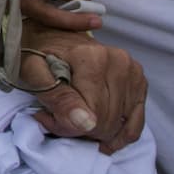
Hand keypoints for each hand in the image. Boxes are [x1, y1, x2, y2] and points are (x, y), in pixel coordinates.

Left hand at [21, 21, 145, 153]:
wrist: (54, 37)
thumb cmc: (39, 55)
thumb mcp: (34, 73)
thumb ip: (56, 97)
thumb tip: (85, 123)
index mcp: (91, 57)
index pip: (91, 114)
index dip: (68, 126)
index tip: (50, 118)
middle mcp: (118, 61)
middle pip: (107, 120)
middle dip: (82, 130)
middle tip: (61, 119)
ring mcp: (132, 70)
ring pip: (121, 124)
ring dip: (98, 132)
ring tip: (76, 118)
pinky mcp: (139, 80)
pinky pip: (136, 120)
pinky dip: (120, 133)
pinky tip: (103, 136)